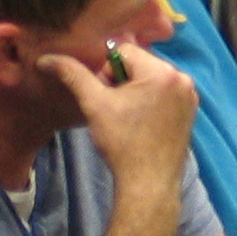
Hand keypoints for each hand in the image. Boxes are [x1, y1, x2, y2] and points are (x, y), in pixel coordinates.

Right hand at [42, 41, 195, 190]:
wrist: (148, 184)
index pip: (123, 51)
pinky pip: (164, 92)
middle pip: (139, 63)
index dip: (107, 73)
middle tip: (116, 110)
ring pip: (150, 78)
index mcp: (162, 71)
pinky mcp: (190, 110)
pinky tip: (142, 124)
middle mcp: (182, 78)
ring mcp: (189, 95)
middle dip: (122, 82)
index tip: (107, 98)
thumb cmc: (122, 144)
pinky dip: (150, 101)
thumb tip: (45, 59)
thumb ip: (73, 75)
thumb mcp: (94, 105)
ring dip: (135, 91)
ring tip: (129, 119)